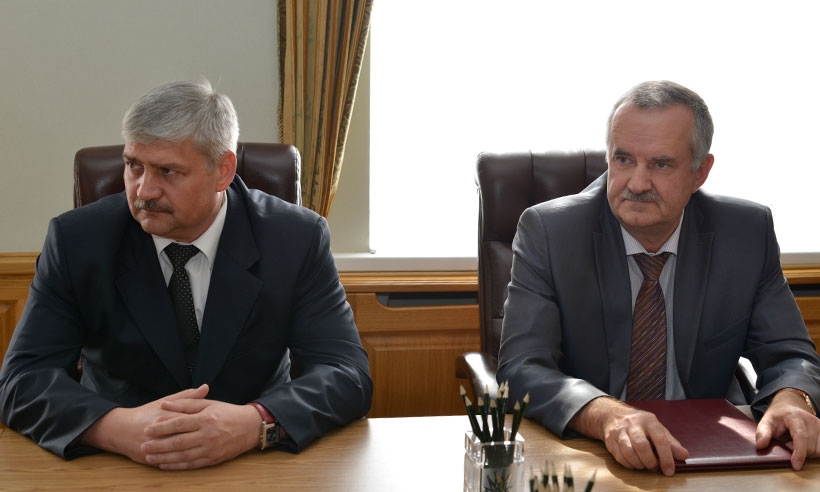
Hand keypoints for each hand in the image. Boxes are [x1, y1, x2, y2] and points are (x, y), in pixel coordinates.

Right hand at [81, 384, 208, 463]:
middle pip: (184, 436)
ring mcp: (154, 446)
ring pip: (175, 451)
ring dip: (192, 452)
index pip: (188, 418)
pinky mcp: (149, 458)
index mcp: (165, 415)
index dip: (204, 421)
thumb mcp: (165, 401)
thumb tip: (205, 387)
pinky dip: (179, 463)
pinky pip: (167, 462)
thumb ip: (187, 396)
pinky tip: (192, 462)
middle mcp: (159, 431)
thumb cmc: (146, 413)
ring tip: (208, 451)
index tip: (219, 422)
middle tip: (218, 439)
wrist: (120, 429)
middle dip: (201, 438)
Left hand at [139, 390, 260, 469]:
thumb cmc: (228, 413)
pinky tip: (165, 464)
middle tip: (143, 446)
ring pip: (183, 455)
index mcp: (206, 419)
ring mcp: (210, 449)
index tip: (147, 429)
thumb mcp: (209, 403)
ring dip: (164, 457)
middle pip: (178, 441)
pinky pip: (191, 464)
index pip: (179, 423)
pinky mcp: (213, 459)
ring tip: (149, 457)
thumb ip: (186, 403)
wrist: (250, 427)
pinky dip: (177, 466)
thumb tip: (165, 404)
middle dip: (158, 445)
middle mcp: (207, 435)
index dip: (161, 427)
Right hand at [569, 397, 687, 475]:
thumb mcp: (657, 429)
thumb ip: (671, 443)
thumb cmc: (640, 425)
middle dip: (650, 462)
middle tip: (654, 467)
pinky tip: (634, 463)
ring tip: (644, 465)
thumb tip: (684, 455)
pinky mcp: (610, 439)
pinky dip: (629, 465)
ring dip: (639, 464)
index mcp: (648, 420)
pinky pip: (620, 457)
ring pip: (629, 452)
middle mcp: (632, 424)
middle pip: (642, 446)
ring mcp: (619, 431)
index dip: (666, 457)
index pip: (659, 439)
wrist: (614, 415)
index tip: (669, 470)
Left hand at [756, 389, 819, 470]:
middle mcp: (811, 420)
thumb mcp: (766, 421)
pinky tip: (804, 445)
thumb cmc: (777, 416)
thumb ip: (762, 433)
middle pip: (810, 447)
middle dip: (798, 452)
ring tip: (795, 443)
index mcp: (795, 417)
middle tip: (787, 443)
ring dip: (807, 453)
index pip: (801, 437)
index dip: (799, 453)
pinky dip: (813, 451)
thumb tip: (760, 445)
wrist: (788, 407)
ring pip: (819, 450)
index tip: (796, 466)